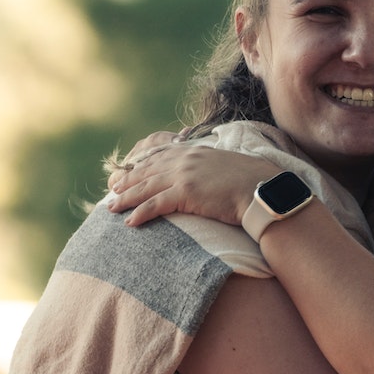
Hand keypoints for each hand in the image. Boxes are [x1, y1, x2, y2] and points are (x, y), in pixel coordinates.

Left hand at [107, 139, 280, 226]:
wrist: (261, 188)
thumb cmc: (249, 182)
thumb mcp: (223, 167)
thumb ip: (206, 169)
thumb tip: (201, 180)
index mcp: (193, 151)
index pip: (158, 158)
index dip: (139, 168)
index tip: (127, 176)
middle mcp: (185, 159)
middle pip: (147, 172)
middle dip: (127, 182)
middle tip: (112, 192)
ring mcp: (184, 174)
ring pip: (146, 187)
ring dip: (126, 199)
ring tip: (111, 208)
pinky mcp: (186, 192)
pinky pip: (156, 204)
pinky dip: (140, 213)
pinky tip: (130, 222)